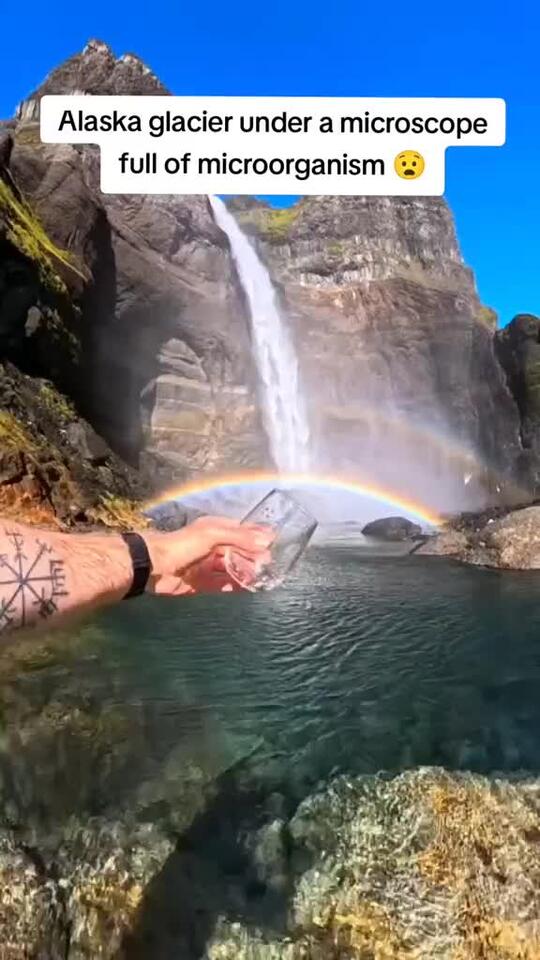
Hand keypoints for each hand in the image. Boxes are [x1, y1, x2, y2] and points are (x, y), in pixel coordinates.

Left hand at [143, 515, 272, 594]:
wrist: (153, 566)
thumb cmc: (182, 545)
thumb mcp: (212, 534)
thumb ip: (239, 538)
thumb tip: (266, 541)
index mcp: (215, 529)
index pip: (241, 531)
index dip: (257, 537)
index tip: (274, 543)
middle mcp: (213, 546)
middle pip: (239, 551)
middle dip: (254, 557)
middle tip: (269, 565)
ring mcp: (207, 565)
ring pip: (232, 568)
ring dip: (246, 572)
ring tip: (262, 577)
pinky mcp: (202, 583)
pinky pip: (223, 584)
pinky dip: (235, 586)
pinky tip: (248, 588)